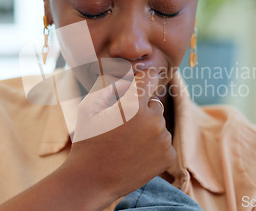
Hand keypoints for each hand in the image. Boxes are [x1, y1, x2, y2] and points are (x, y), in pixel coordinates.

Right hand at [60, 68, 175, 205]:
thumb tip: (124, 73)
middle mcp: (153, 119)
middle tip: (123, 127)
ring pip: (159, 125)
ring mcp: (163, 139)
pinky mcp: (168, 156)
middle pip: (154, 104)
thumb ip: (108, 85)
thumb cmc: (87, 141)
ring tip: (127, 144)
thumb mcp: (89, 106)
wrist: (91, 180)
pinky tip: (136, 155)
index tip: (142, 82)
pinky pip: (164, 143)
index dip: (144, 79)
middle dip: (142, 111)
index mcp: (134, 104)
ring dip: (148, 130)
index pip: (149, 77)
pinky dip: (154, 148)